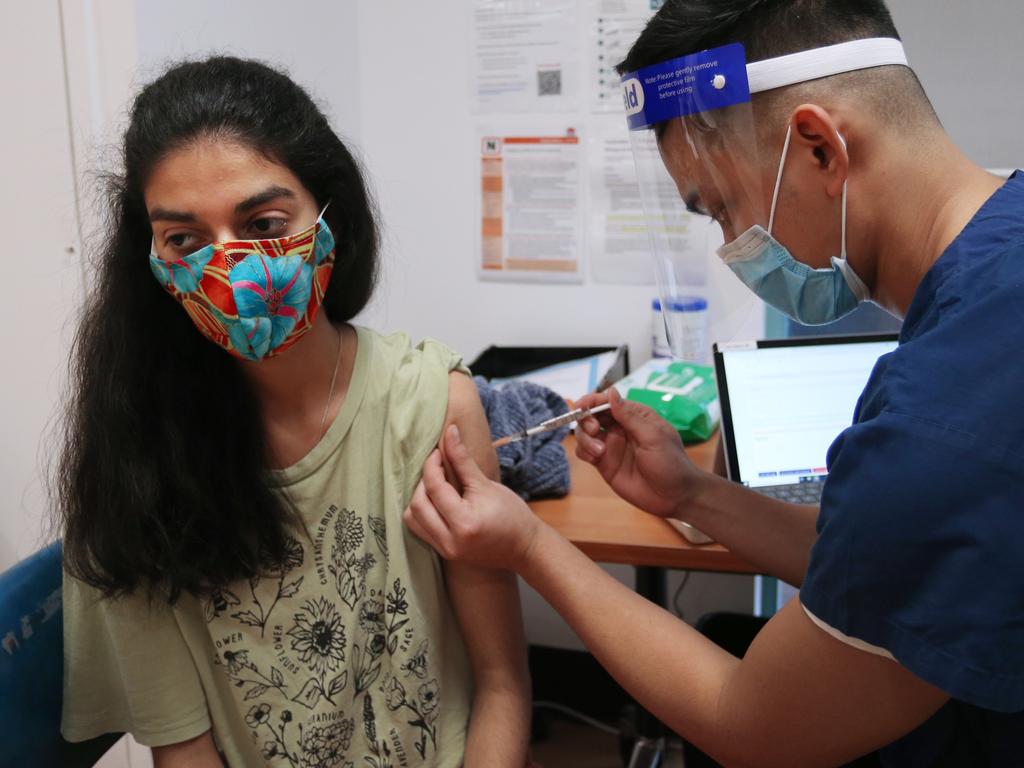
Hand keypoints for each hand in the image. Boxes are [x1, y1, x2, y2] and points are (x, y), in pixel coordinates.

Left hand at [404, 425, 541, 571]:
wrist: (524, 547)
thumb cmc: (511, 514)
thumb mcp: (486, 484)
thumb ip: (463, 459)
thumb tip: (449, 431)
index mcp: (464, 522)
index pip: (434, 488)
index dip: (432, 465)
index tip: (437, 452)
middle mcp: (450, 541)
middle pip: (417, 505)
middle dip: (423, 482)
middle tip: (437, 468)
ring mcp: (445, 550)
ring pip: (412, 520)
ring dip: (419, 498)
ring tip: (435, 485)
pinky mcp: (444, 552)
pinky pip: (420, 530)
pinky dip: (422, 512)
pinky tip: (436, 501)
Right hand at [575, 388, 700, 517]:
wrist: (674, 497)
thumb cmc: (670, 463)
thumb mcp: (653, 436)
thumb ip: (629, 416)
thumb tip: (611, 391)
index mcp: (635, 416)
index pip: (608, 402)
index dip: (591, 401)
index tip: (580, 406)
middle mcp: (620, 428)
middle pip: (592, 415)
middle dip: (586, 420)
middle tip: (594, 430)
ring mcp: (611, 446)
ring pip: (585, 433)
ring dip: (585, 438)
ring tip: (599, 452)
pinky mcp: (604, 463)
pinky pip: (585, 451)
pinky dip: (584, 451)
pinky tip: (595, 458)